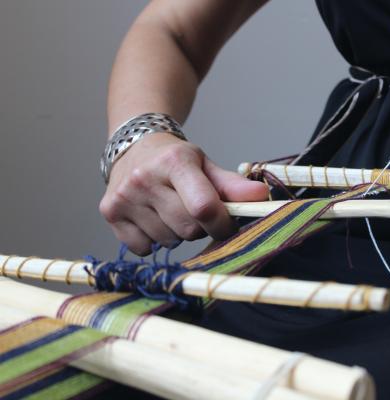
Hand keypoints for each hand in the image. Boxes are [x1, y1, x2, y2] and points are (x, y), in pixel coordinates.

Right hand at [99, 133, 268, 254]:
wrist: (134, 147)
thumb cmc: (176, 160)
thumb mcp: (205, 165)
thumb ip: (233, 185)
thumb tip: (262, 196)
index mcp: (174, 161)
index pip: (204, 207)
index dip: (222, 224)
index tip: (227, 224)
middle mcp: (144, 178)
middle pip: (188, 228)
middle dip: (200, 227)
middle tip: (195, 212)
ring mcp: (125, 197)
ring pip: (168, 241)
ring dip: (177, 234)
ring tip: (171, 210)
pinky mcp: (110, 213)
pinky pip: (144, 249)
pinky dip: (154, 241)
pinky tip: (153, 218)